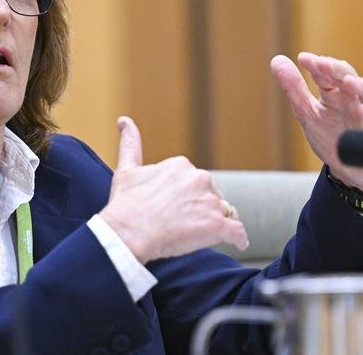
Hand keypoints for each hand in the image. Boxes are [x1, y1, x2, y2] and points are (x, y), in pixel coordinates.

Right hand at [99, 117, 248, 263]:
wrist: (127, 233)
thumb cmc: (125, 204)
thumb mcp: (127, 170)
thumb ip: (130, 143)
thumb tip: (124, 120)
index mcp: (181, 165)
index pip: (194, 181)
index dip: (186, 196)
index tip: (175, 208)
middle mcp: (199, 178)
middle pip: (211, 195)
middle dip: (202, 207)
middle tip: (183, 223)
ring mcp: (210, 202)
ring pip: (225, 212)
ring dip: (216, 222)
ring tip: (198, 235)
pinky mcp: (217, 225)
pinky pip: (238, 232)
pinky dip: (238, 238)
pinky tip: (235, 242)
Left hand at [271, 52, 362, 190]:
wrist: (348, 168)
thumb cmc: (330, 135)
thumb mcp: (307, 112)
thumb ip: (294, 88)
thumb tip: (277, 60)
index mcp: (337, 94)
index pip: (328, 74)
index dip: (317, 65)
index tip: (304, 59)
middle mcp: (356, 101)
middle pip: (351, 80)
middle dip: (337, 71)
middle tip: (323, 64)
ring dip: (362, 88)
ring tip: (348, 82)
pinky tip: (362, 112)